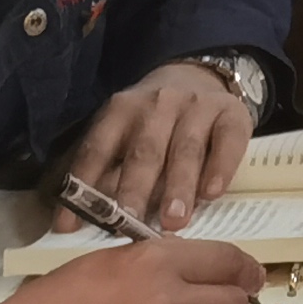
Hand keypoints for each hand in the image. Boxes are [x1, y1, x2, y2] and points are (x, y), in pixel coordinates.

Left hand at [61, 61, 256, 231]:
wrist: (200, 76)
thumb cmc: (155, 123)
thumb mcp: (126, 135)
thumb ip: (110, 172)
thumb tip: (81, 223)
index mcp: (121, 111)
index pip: (98, 148)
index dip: (83, 186)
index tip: (70, 226)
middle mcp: (158, 103)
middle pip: (144, 150)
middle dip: (136, 189)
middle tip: (130, 223)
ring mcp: (197, 105)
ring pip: (185, 148)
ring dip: (178, 186)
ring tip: (174, 221)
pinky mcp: (232, 112)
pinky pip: (227, 141)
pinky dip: (220, 167)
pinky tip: (213, 193)